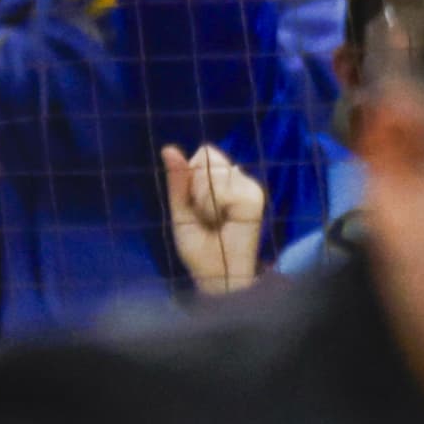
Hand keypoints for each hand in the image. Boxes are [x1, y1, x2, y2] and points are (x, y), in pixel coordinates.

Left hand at [162, 142, 265, 294]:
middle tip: (207, 216)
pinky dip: (215, 206)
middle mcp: (240, 180)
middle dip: (196, 187)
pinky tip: (225, 222)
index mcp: (223, 181)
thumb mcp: (180, 210)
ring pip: (213, 173)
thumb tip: (168, 148)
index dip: (192, 176)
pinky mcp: (255, 198)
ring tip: (216, 222)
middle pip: (208, 156)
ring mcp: (249, 188)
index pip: (204, 154)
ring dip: (204, 199)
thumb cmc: (201, 249)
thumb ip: (178, 181)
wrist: (217, 275)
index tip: (196, 205)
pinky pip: (222, 188)